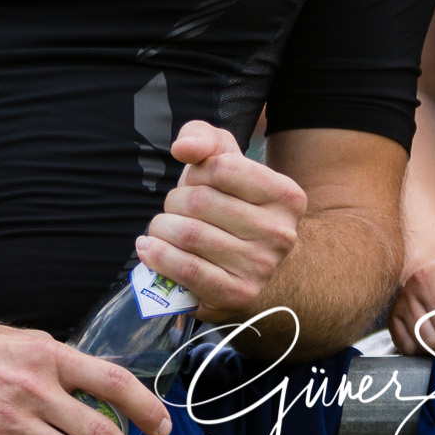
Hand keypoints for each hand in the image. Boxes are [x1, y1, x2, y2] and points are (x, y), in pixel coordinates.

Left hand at [140, 120, 305, 321]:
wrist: (256, 268)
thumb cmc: (234, 207)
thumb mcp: (227, 163)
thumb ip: (205, 139)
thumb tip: (183, 148)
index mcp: (286, 195)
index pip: (221, 167)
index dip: (197, 172)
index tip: (196, 182)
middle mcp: (280, 232)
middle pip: (200, 202)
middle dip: (174, 201)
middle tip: (175, 210)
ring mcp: (261, 267)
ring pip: (189, 235)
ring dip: (161, 228)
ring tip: (160, 229)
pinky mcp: (237, 295)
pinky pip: (186, 269)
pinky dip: (159, 256)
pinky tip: (149, 248)